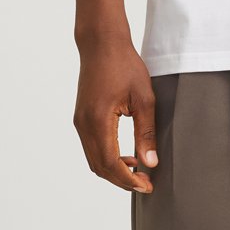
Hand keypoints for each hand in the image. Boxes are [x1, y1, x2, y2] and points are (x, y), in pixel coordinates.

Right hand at [73, 36, 158, 193]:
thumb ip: (146, 132)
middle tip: (145, 183)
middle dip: (121, 180)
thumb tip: (150, 163)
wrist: (102, 43)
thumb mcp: (144, 98)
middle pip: (99, 167)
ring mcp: (79, 122)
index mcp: (98, 121)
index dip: (128, 180)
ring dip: (113, 170)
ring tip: (138, 170)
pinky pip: (91, 147)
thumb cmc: (124, 65)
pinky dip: (106, 157)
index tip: (147, 186)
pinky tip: (125, 155)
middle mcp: (84, 125)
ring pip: (93, 159)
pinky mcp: (81, 117)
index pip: (111, 164)